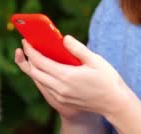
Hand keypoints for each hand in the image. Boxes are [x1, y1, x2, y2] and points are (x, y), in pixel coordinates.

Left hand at [14, 36, 128, 118]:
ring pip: (39, 81)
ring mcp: (60, 96)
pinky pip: (46, 87)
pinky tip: (46, 68)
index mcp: (66, 76)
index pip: (40, 62)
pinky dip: (42, 76)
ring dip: (33, 68)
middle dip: (27, 59)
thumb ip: (77, 48)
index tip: (26, 41)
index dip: (31, 50)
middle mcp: (60, 88)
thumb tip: (64, 38)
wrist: (114, 103)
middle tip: (26, 46)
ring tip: (33, 55)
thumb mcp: (95, 60)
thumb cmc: (107, 80)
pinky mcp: (63, 100)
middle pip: (34, 72)